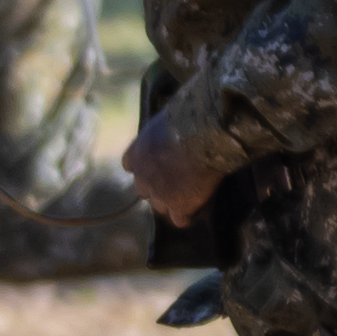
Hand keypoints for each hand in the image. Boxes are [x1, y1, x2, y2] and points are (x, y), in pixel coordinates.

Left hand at [122, 109, 224, 229]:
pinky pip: (181, 220)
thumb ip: (166, 129)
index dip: (146, 167)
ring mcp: (159, 193)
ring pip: (161, 207)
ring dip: (174, 202)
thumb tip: (179, 120)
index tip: (160, 164)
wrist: (206, 132)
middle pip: (145, 190)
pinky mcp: (179, 206)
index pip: (131, 166)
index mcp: (137, 152)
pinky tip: (201, 209)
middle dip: (159, 187)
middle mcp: (143, 175)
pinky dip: (190, 215)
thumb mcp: (169, 117)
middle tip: (180, 180)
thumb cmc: (191, 115)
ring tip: (194, 196)